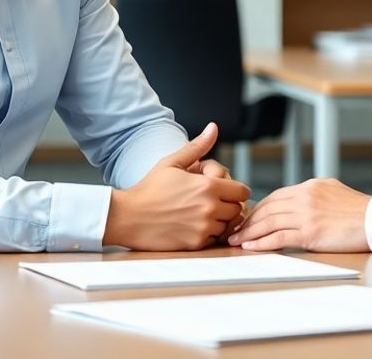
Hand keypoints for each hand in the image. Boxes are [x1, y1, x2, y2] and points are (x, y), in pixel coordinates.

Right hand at [104, 123, 250, 250]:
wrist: (128, 216)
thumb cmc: (150, 188)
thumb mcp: (173, 162)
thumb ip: (197, 147)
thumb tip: (213, 127)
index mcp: (208, 186)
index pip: (242, 191)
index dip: (235, 188)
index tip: (223, 188)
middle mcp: (210, 208)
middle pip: (237, 209)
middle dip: (228, 204)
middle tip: (209, 199)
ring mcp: (203, 228)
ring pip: (226, 225)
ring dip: (219, 220)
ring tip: (199, 211)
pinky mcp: (195, 244)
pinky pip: (214, 239)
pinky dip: (207, 233)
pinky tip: (191, 224)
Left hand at [227, 178, 370, 252]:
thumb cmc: (359, 210)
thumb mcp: (333, 190)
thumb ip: (314, 193)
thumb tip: (299, 199)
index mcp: (310, 186)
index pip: (276, 197)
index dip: (259, 209)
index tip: (247, 218)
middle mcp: (304, 197)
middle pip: (268, 208)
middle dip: (248, 220)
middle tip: (234, 230)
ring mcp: (306, 214)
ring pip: (269, 222)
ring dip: (249, 232)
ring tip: (236, 241)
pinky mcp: (310, 232)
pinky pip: (279, 238)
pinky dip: (262, 242)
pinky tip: (252, 247)